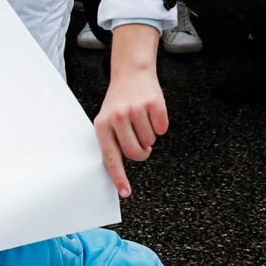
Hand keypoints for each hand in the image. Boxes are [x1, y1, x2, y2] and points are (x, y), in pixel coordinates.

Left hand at [94, 31, 168, 197]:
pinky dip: (160, 124)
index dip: (119, 177)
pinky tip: (152, 113)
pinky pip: (162, 128)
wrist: (131, 73)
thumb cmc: (119, 101)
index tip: (125, 192)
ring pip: (150, 141)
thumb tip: (118, 171)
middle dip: (142, 153)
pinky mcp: (153, 104)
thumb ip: (112, 142)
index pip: (111, 158)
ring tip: (142, 120)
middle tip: (141, 144)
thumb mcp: (107, 120)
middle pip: (135, 153)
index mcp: (102, 126)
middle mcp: (117, 118)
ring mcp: (135, 110)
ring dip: (150, 136)